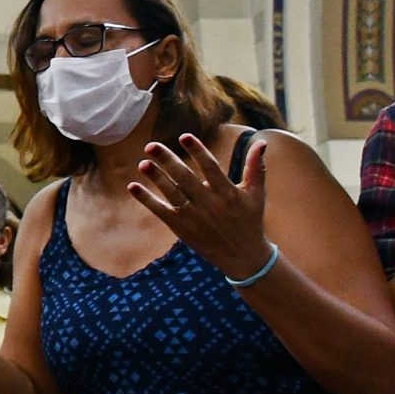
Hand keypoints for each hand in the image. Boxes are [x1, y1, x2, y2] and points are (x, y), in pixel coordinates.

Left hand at [128, 132, 271, 278]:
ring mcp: (194, 217)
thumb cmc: (250, 220)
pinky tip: (132, 186)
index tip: (184, 136)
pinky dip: (146, 200)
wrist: (243, 257)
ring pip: (172, 194)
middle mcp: (210, 205)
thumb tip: (261, 142)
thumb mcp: (257, 195)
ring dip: (156, 178)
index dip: (198, 152)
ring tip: (143, 163)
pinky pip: (161, 211)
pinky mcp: (182, 228)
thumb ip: (256, 168)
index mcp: (228, 193)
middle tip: (151, 145)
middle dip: (168, 161)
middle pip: (185, 179)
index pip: (211, 168)